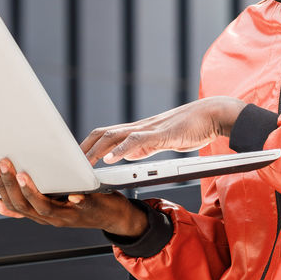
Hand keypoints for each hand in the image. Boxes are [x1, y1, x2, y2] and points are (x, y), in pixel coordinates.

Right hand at [0, 158, 147, 235]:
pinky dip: (76, 201)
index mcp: (42, 214)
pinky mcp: (90, 209)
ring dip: (32, 192)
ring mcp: (70, 215)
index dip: (3, 189)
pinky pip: (82, 207)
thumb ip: (29, 203)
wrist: (113, 216)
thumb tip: (0, 205)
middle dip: (11, 185)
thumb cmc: (80, 203)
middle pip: (25, 205)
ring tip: (22, 175)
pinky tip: (72, 194)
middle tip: (3, 164)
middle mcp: (52, 218)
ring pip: (45, 208)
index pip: (15, 204)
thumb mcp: (51, 204)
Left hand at [81, 96, 245, 164]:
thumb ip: (142, 147)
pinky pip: (138, 140)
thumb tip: (123, 155)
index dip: (88, 145)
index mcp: (139, 131)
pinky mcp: (162, 134)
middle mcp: (140, 127)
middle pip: (103, 133)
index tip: (73, 160)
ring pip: (116, 135)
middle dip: (84, 149)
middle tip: (68, 165)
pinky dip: (121, 150)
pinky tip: (111, 159)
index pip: (106, 134)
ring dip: (96, 150)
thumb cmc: (190, 128)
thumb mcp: (161, 141)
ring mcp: (150, 129)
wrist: (212, 114)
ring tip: (82, 164)